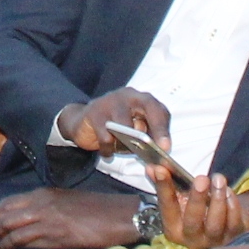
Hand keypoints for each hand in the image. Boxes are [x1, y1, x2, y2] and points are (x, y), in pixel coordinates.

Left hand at [0, 187, 143, 248]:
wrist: (118, 215)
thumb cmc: (97, 209)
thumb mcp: (67, 201)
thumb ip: (48, 206)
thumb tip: (32, 217)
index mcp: (45, 193)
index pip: (10, 201)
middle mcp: (41, 203)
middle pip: (6, 214)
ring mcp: (47, 219)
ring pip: (12, 227)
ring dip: (0, 237)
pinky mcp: (54, 235)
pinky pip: (24, 240)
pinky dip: (10, 246)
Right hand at [58, 87, 172, 156]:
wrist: (82, 122)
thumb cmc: (114, 128)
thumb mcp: (132, 130)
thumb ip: (146, 136)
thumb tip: (158, 152)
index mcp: (142, 99)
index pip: (159, 109)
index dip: (164, 128)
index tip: (166, 147)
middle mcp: (129, 95)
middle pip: (149, 106)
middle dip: (157, 128)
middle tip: (160, 148)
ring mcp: (111, 101)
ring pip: (125, 123)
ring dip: (126, 141)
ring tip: (121, 150)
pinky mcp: (94, 111)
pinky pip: (105, 135)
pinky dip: (108, 148)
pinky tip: (107, 153)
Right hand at [152, 165, 247, 248]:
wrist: (224, 226)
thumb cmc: (198, 210)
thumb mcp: (180, 199)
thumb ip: (166, 184)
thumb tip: (152, 168)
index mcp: (175, 230)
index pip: (167, 208)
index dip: (163, 188)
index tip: (161, 169)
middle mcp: (193, 240)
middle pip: (193, 221)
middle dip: (196, 198)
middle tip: (201, 178)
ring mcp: (215, 241)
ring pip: (215, 223)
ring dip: (217, 199)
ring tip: (218, 179)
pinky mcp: (235, 238)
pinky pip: (234, 222)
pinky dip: (232, 206)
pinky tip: (229, 192)